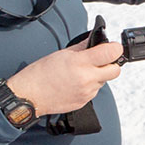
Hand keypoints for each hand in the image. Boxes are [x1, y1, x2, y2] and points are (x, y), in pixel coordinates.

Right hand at [5, 38, 124, 115]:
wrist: (29, 96)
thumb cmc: (40, 74)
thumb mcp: (62, 54)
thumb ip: (82, 47)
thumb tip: (95, 41)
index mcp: (80, 63)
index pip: (112, 53)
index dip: (115, 49)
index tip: (112, 47)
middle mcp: (87, 79)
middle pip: (115, 71)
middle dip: (110, 65)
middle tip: (99, 62)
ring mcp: (86, 92)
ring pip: (104, 81)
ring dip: (97, 76)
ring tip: (79, 74)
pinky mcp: (84, 102)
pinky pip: (94, 91)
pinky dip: (89, 86)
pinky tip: (75, 83)